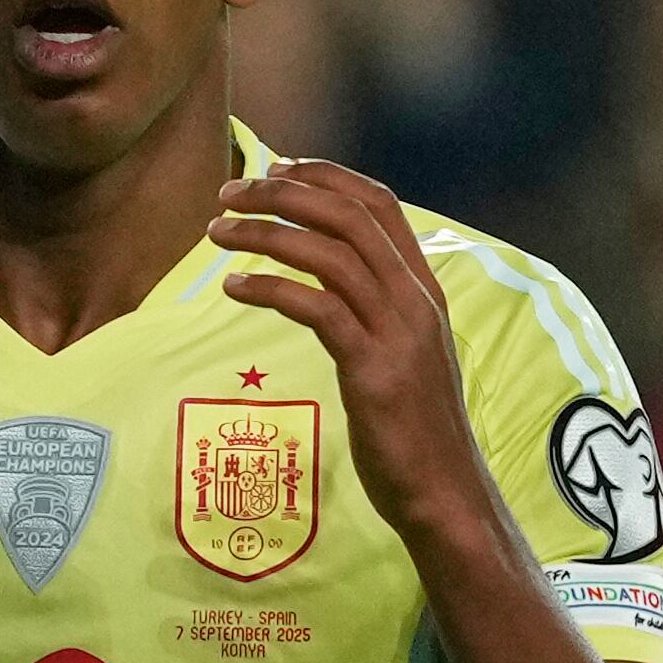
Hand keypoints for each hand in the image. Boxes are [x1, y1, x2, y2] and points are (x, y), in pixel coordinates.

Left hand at [212, 160, 496, 553]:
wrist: (445, 493)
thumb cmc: (414, 427)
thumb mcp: (404, 351)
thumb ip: (374, 308)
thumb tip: (325, 273)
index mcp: (425, 289)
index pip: (380, 204)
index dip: (326, 176)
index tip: (277, 169)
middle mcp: (415, 301)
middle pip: (348, 217)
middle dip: (284, 193)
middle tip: (231, 194)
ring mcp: (398, 334)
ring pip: (329, 255)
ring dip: (265, 233)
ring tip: (217, 233)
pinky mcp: (374, 371)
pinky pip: (316, 309)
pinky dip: (270, 288)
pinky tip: (234, 287)